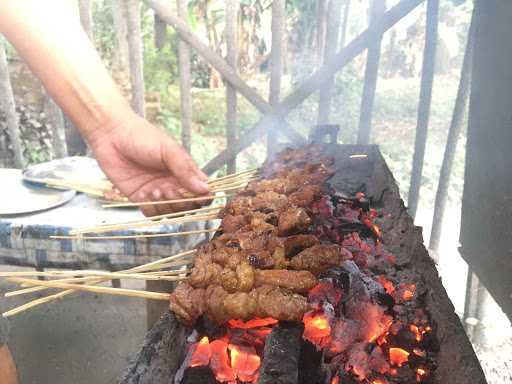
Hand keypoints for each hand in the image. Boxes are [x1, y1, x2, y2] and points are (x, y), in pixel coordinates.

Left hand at [88, 113, 209, 216]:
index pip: (203, 191)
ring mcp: (157, 192)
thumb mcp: (168, 150)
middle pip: (188, 206)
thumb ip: (185, 170)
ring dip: (164, 206)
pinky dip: (149, 208)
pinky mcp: (140, 198)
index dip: (203, 198)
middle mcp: (173, 184)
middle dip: (180, 202)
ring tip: (153, 190)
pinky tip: (142, 194)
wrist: (111, 135)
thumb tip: (205, 188)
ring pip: (170, 212)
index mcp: (185, 171)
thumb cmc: (142, 136)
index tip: (198, 196)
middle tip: (168, 190)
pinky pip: (151, 213)